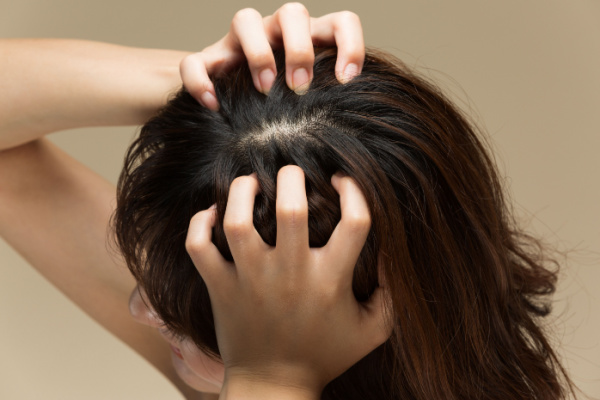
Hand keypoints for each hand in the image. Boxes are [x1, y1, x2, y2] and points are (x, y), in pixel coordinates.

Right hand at [180, 3, 363, 109]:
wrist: (237, 111)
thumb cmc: (288, 112)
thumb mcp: (313, 106)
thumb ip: (329, 107)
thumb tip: (350, 133)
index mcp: (311, 41)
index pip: (341, 23)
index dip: (350, 45)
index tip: (346, 80)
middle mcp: (277, 33)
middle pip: (293, 13)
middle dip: (299, 49)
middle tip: (300, 87)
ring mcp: (240, 43)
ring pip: (245, 19)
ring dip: (258, 52)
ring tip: (264, 89)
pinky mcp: (209, 60)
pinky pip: (197, 60)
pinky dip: (201, 79)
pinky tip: (213, 104)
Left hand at [185, 166, 390, 398]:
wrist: (274, 387)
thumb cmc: (324, 356)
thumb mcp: (372, 331)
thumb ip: (391, 294)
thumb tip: (391, 252)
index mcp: (331, 279)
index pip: (355, 220)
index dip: (354, 191)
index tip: (341, 182)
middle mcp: (291, 273)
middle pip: (291, 207)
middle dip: (293, 177)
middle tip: (292, 174)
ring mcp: (251, 279)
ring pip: (238, 220)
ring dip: (242, 192)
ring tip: (251, 183)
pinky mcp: (220, 287)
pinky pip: (199, 246)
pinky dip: (200, 223)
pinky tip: (214, 215)